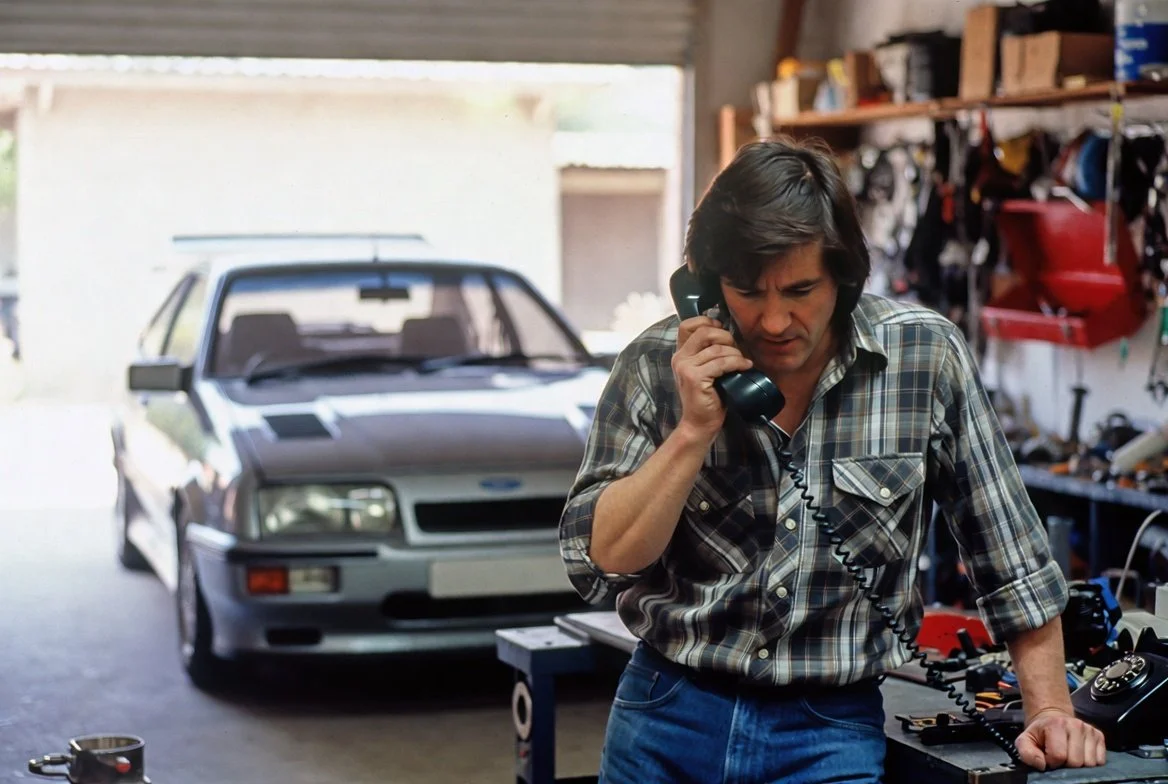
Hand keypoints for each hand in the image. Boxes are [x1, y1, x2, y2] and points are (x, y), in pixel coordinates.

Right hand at [671, 315, 752, 439]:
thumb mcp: (706, 371)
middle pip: (704, 331)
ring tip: (743, 362)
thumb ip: (709, 353)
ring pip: (717, 348)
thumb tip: (730, 336)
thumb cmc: (708, 398)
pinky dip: (737, 362)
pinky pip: (721, 362)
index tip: (723, 334)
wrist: (699, 424)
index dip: (708, 322)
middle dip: (726, 337)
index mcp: (680, 354)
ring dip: (735, 353)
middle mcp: (679, 358)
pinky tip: (745, 367)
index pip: (688, 325)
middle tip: (736, 350)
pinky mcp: (694, 378)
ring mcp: (685, 367)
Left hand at [1014, 708, 1105, 770]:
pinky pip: (1101, 760)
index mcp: (1056, 725)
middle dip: (1066, 764)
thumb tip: (1041, 765)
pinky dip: (1091, 761)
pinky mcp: (1099, 736)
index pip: (1059, 756)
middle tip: (1060, 757)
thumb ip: (1026, 753)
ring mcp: (1089, 730)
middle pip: (1076, 761)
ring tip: (1069, 755)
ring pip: (1090, 763)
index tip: (1048, 757)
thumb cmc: (1041, 733)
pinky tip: (1080, 754)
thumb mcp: (1025, 740)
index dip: (1052, 762)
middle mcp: (1075, 725)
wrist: (1053, 719)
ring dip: (1079, 764)